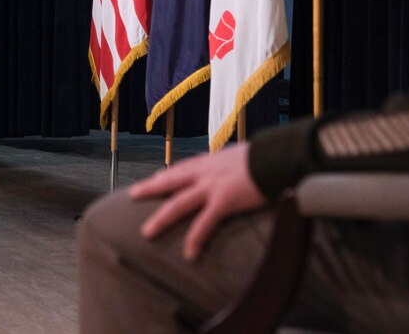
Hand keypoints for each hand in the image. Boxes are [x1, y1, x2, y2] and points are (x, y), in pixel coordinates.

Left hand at [129, 142, 266, 260]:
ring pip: (178, 204)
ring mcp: (211, 186)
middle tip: (132, 195)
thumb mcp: (241, 155)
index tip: (154, 179)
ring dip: (161, 218)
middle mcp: (205, 172)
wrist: (276, 156)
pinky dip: (195, 238)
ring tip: (147, 232)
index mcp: (210, 160)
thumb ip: (232, 163)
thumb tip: (236, 166)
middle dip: (150, 188)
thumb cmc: (264, 156)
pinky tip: (188, 253)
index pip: (182, 167)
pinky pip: (205, 223)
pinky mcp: (223, 201)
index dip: (166, 174)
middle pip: (170, 180)